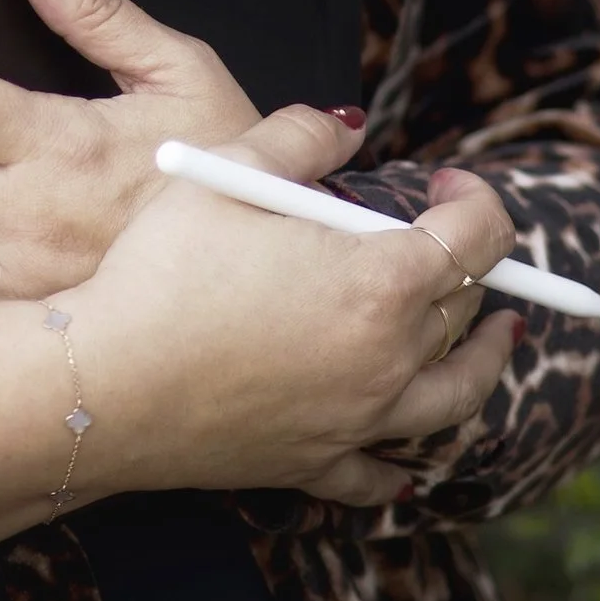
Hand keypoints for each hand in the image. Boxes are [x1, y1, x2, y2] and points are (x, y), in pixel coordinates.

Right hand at [64, 144, 522, 513]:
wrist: (104, 385)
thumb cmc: (161, 273)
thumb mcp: (224, 171)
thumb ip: (297, 136)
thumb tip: (346, 124)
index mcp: (381, 281)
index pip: (478, 237)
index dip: (475, 198)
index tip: (447, 181)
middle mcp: (389, 358)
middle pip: (465, 309)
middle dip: (472, 266)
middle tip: (449, 241)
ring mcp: (357, 420)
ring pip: (454, 396)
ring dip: (481, 360)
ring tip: (494, 339)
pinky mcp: (314, 462)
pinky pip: (380, 476)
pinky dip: (401, 467)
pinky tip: (407, 466)